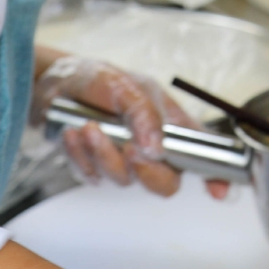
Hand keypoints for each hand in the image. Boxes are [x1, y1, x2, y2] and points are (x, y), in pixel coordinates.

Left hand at [28, 54, 227, 199]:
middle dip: (148, 171)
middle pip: (165, 181)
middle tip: (130, 149)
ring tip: (88, 127)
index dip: (213, 174)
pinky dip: (80, 156)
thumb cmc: (92, 78)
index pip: (199, 152)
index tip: (217, 190)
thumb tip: (157, 148)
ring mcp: (122, 159)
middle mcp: (149, 145)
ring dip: (103, 154)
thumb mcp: (122, 85)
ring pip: (124, 179)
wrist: (51, 84)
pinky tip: (73, 133)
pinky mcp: (95, 167)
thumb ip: (144, 114)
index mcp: (167, 122)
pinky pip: (92, 176)